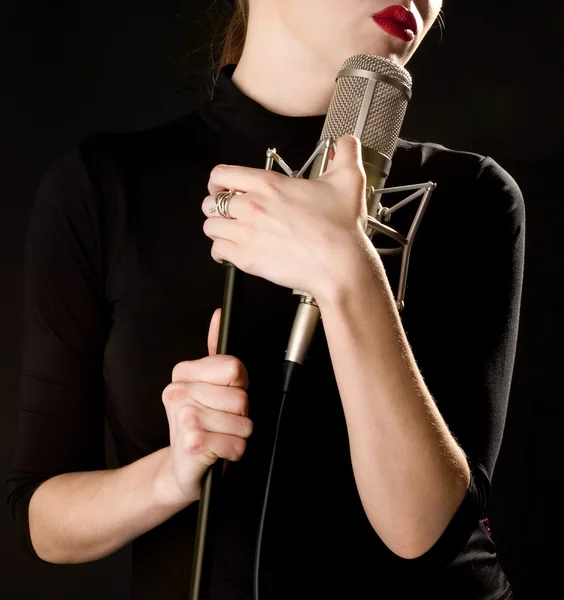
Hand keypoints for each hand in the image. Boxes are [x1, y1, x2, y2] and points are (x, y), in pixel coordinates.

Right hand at [156, 308, 252, 504]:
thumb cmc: (201, 425)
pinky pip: (238, 445)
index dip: (239, 385)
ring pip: (243, 422)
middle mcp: (178, 392)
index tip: (224, 396)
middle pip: (241, 396)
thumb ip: (215, 349)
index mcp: (182, 373)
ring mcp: (184, 417)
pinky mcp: (192, 444)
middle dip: (240, 414)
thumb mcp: (208, 385)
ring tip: (219, 436)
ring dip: (238, 435)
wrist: (181, 468)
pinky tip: (217, 452)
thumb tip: (219, 315)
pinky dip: (234, 452)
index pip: (234, 367)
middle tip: (221, 421)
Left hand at [201, 134, 368, 301]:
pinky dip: (220, 252)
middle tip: (228, 212)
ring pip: (210, 227)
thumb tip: (346, 142)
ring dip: (218, 228)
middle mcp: (250, 207)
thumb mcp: (349, 180)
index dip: (218, 181)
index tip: (223, 187)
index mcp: (267, 184)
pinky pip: (217, 251)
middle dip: (217, 206)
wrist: (339, 264)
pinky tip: (231, 252)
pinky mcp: (246, 259)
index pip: (221, 175)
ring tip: (231, 232)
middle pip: (210, 202)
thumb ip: (346, 153)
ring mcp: (246, 234)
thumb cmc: (341, 227)